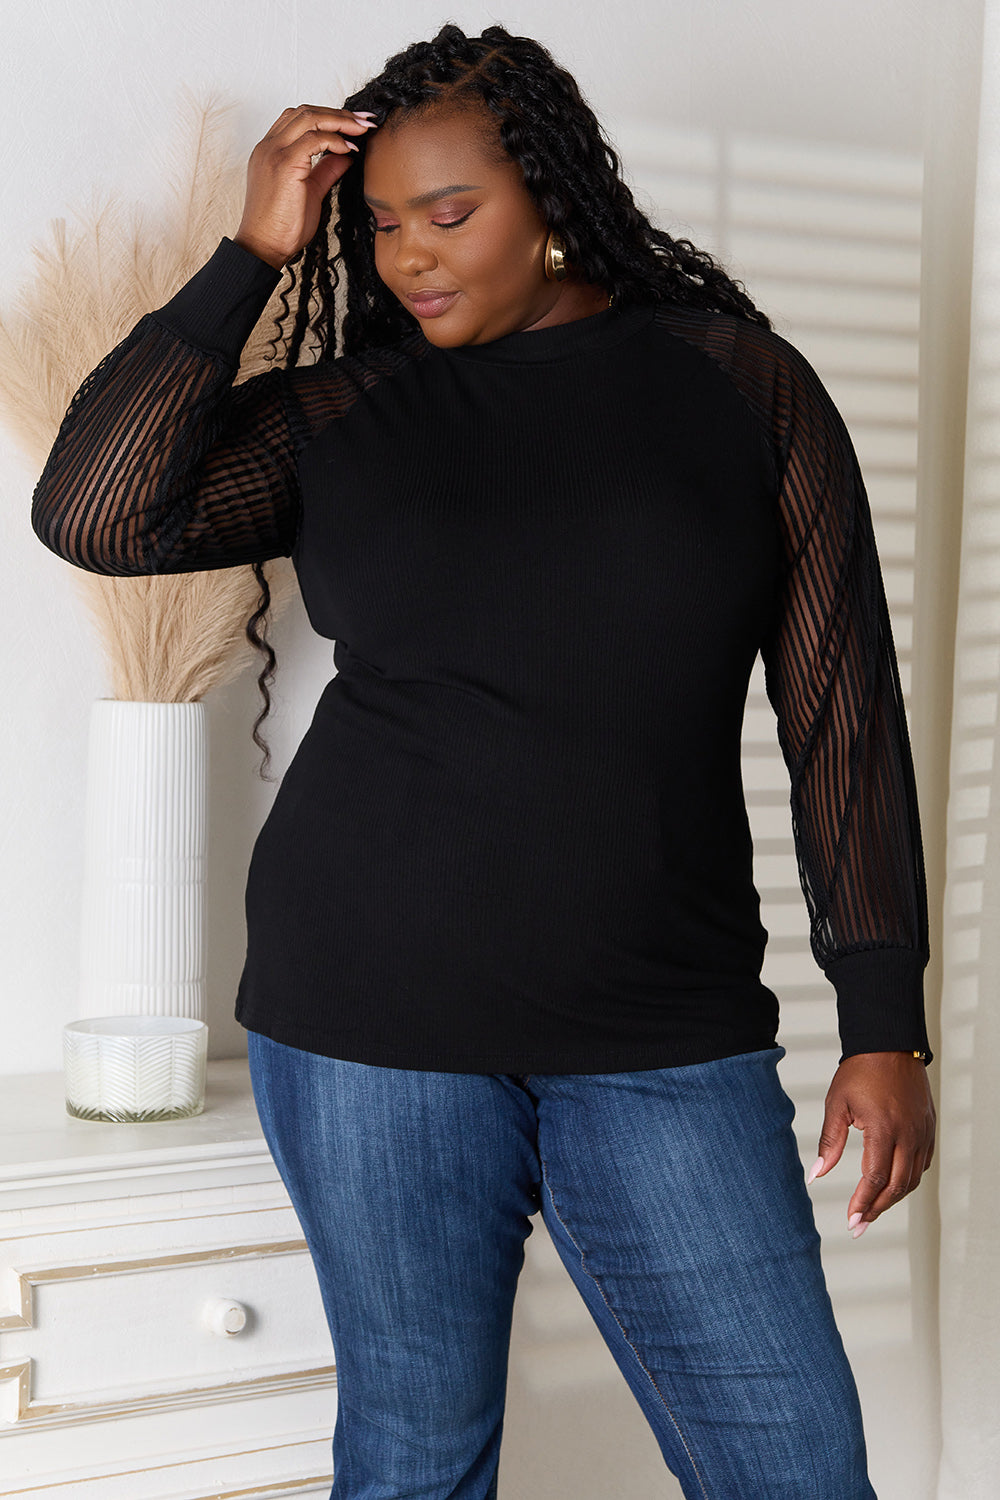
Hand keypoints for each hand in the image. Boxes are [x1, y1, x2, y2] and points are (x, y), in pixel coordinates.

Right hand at [233, 105, 377, 269]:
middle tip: (366, 120)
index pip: (298, 119)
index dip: (328, 116)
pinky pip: (313, 139)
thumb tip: (347, 155)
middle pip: (305, 111)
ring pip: (309, 117)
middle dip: (339, 113)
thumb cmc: (282, 227)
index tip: (354, 123)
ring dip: (340, 121)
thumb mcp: (311, 191)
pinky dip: (334, 139)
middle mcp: (269, 146)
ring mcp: (274, 153)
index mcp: (271, 151)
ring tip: (362, 129)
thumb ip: (326, 170)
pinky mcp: (284, 164)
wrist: (264, 247)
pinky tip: (349, 149)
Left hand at [806, 1052, 935, 1236]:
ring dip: (892, 1198)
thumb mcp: (836, 1104)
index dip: (863, 1203)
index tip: (851, 1220)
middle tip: (859, 1225)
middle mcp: (907, 1134)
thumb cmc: (860, 1072)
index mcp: (882, 1128)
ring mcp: (922, 1132)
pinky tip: (893, 1186)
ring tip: (872, 1210)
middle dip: (877, 1209)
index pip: (875, 1178)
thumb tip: (815, 1175)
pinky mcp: (928, 1129)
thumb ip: (829, 1143)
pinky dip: (908, 1180)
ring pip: (912, 1179)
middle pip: (897, 1186)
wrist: (890, 1045)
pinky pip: (922, 1164)